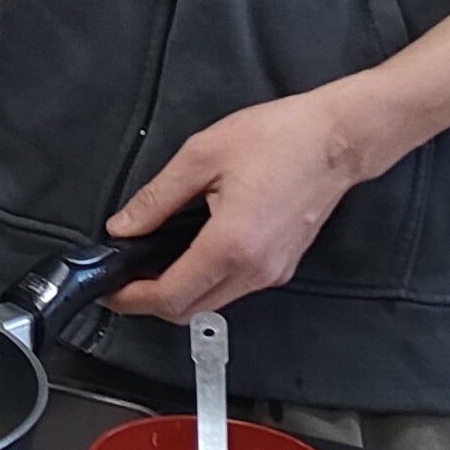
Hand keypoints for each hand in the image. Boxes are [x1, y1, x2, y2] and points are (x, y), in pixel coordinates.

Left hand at [107, 80, 418, 323]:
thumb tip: (124, 227)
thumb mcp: (202, 156)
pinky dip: (206, 282)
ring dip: (179, 293)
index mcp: (231, 244)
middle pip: (189, 311)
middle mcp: (255, 269)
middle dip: (150, 303)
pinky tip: (191, 254)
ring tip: (152, 264)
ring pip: (212, 304)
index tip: (110, 290)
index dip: (132, 299)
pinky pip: (234, 289)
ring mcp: (272, 272)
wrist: (339, 139)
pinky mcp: (282, 266)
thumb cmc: (281, 138)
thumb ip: (156, 198)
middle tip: (124, 280)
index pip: (170, 295)